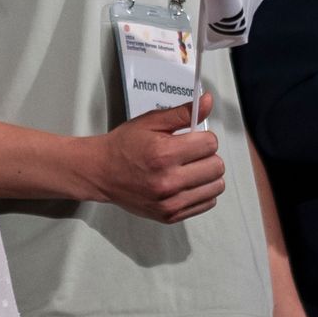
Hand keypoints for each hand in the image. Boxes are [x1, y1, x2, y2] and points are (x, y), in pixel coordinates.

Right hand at [86, 106, 227, 223]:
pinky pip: (207, 203)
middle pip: (216, 167)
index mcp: (163, 154)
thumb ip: (182, 113)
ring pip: (216, 187)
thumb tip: (208, 102)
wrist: (101, 173)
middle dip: (207, 156)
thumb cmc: (124, 146)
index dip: (204, 138)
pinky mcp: (170, 215)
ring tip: (190, 169)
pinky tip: (187, 183)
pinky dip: (202, 191)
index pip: (210, 144)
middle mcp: (168, 181)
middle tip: (191, 154)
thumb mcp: (150, 122)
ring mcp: (170, 202)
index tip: (193, 139)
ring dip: (207, 175)